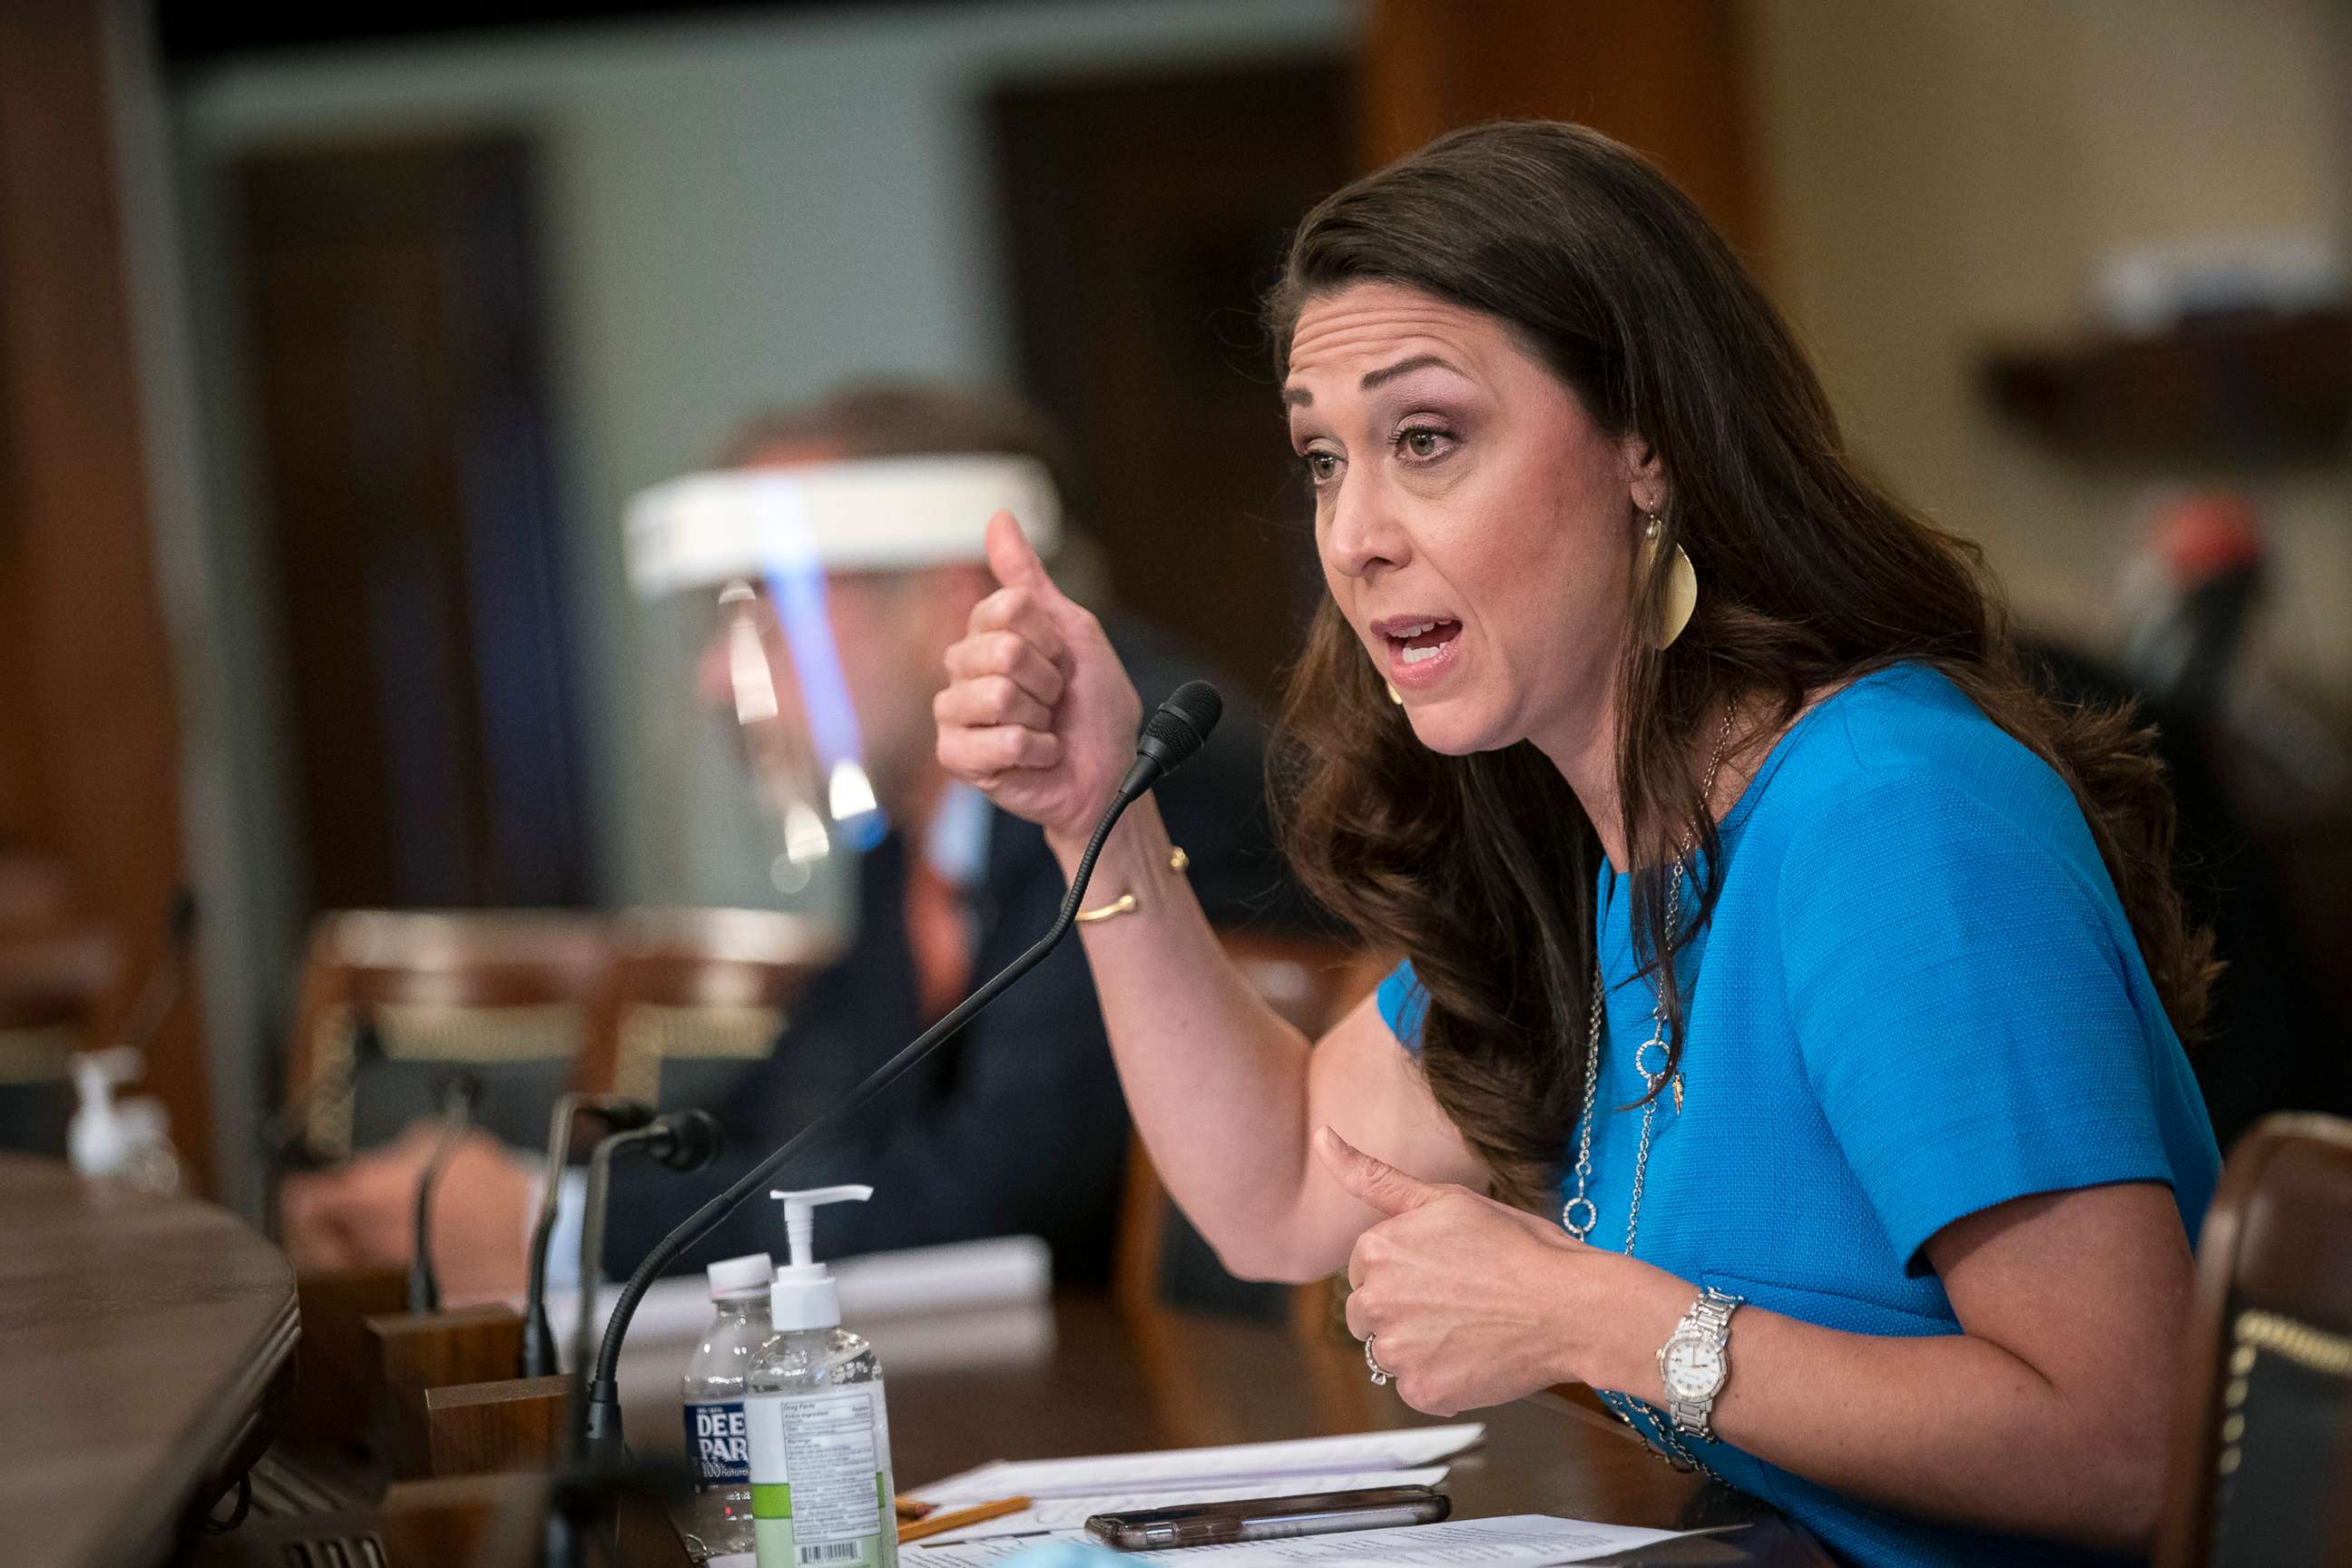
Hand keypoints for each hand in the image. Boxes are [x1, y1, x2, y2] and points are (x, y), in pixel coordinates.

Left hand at [280, 1120, 535, 1305]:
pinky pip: (369, 1274)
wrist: (522, 1235)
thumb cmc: (486, 1187)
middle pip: (310, 1237)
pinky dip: (372, 1261)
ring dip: (343, 1244)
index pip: (301, 1198)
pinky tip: (394, 1246)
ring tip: (363, 1227)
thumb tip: (385, 1159)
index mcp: (362, 1196)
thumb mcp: (439, 1140)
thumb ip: (396, 1150)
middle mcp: (360, 1237)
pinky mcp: (399, 1287)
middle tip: (333, 1207)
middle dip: (318, 1222)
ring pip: (336, 1261)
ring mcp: (377, 1267)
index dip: (303, 1187)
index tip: (311, 1182)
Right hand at [935, 511, 1141, 848]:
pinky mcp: (957, 756)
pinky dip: (1037, 751)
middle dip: (1048, 679)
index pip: (1006, 607)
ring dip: (1042, 717)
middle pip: (1003, 649)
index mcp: (987, 633)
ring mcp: (954, 712)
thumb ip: (1029, 579)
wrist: (1108, 773)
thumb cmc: (1093, 708)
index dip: (1050, 636)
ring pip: (997, 694)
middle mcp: (962, 667)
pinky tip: (1038, 756)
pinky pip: (1001, 741)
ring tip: (1044, 728)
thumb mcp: (1075, 632)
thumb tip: (999, 517)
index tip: (1062, 660)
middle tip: (1055, 700)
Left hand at [1315, 1125, 1649, 1414]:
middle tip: (1460, 1300)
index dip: (1408, 1269)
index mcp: (1376, 1250)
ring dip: (1419, 1347)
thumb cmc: (1517, 1248)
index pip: (1367, 1269)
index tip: (1447, 1268)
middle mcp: (1376, 1301)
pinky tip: (1475, 1357)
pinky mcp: (1422, 1391)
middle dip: (1403, 1309)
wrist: (1572, 1306)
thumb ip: (1372, 1176)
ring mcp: (1398, 1351)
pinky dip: (1441, 1380)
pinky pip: (1415, 1388)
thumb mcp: (1444, 1198)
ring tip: (1470, 1328)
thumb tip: (1321, 1137)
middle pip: (1368, 1314)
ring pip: (1389, 1353)